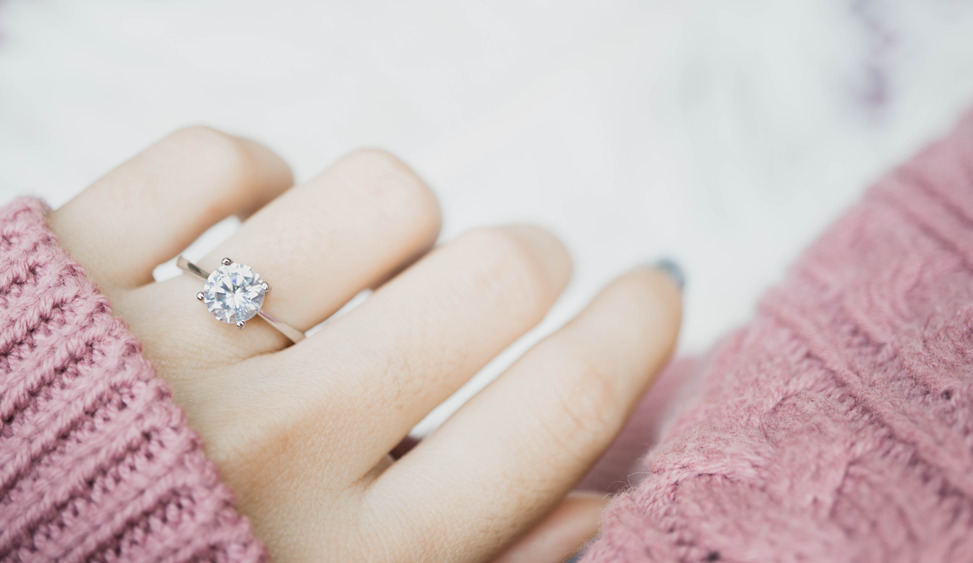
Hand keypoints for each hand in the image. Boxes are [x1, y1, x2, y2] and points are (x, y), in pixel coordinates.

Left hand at [48, 127, 681, 561]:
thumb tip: (611, 495)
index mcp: (362, 559)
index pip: (558, 408)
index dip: (639, 330)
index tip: (656, 289)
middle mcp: (279, 449)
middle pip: (496, 277)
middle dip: (538, 260)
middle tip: (519, 273)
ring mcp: (170, 350)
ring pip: (379, 196)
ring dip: (405, 223)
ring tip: (375, 270)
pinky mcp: (70, 273)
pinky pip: (217, 160)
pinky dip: (259, 179)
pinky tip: (260, 230)